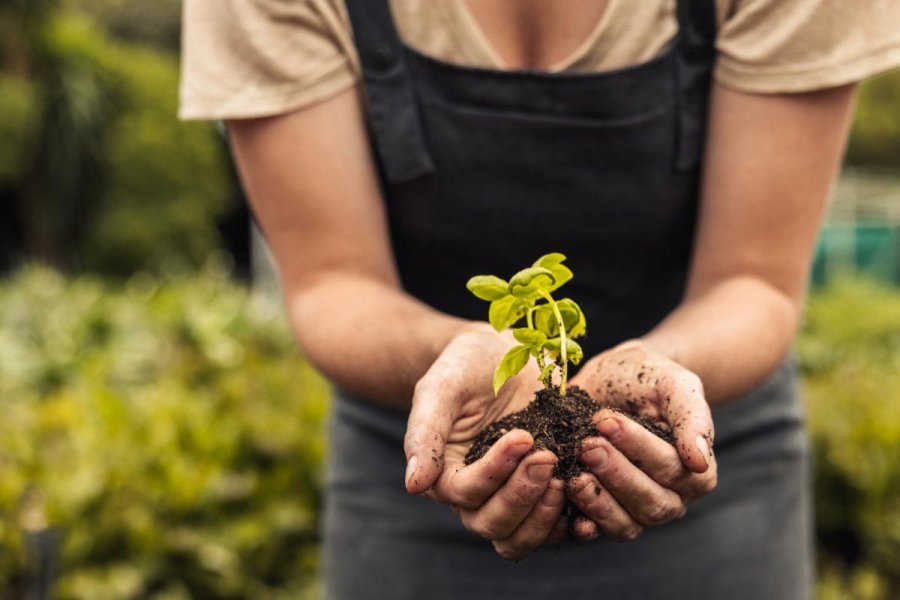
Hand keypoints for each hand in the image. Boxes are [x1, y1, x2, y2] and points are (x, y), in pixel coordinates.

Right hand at [404, 324, 567, 559]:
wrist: (502, 353)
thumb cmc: (464, 366)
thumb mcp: (440, 388)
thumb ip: (424, 433)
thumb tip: (414, 485)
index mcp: (445, 474)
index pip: (465, 493)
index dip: (494, 472)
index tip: (523, 436)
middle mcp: (477, 496)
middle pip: (492, 524)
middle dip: (522, 496)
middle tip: (547, 457)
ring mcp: (512, 497)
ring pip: (521, 537)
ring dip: (544, 516)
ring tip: (566, 478)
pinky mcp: (545, 493)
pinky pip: (556, 526)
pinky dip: (572, 520)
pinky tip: (587, 492)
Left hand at [566, 340, 716, 540]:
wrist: (611, 378)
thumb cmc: (647, 378)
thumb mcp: (673, 383)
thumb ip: (692, 416)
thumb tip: (699, 461)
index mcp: (696, 471)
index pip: (672, 468)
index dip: (638, 447)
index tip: (606, 421)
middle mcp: (671, 498)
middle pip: (651, 502)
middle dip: (616, 474)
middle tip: (586, 445)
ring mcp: (637, 510)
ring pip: (626, 523)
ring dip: (598, 501)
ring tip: (573, 475)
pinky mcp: (604, 513)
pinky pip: (597, 530)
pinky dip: (581, 521)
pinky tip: (564, 501)